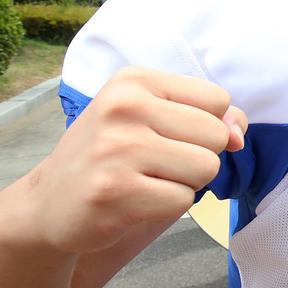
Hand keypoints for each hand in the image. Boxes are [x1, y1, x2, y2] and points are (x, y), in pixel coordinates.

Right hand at [26, 66, 246, 255]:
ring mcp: (116, 149)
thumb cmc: (113, 156)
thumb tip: (239, 135)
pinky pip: (183, 201)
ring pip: (205, 169)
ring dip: (184, 183)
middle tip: (154, 164)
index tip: (169, 135)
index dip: (207, 126)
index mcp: (134, 81)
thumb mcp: (154, 118)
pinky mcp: (115, 192)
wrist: (48, 202)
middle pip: (216, 136)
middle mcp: (123, 107)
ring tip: (145, 181)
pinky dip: (166, 206)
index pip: (218, 99)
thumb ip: (209, 117)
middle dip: (197, 157)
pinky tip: (133, 201)